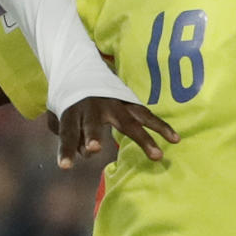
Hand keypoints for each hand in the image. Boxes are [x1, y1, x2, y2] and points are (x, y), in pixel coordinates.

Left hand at [57, 94, 177, 168]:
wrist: (82, 69)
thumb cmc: (70, 104)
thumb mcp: (61, 118)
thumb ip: (71, 139)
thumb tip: (88, 152)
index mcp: (71, 111)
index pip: (67, 134)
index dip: (66, 150)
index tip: (64, 166)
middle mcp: (92, 106)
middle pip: (93, 124)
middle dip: (93, 136)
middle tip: (94, 148)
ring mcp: (112, 103)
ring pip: (129, 122)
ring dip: (143, 139)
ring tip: (157, 155)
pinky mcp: (129, 102)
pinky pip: (146, 116)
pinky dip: (160, 127)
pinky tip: (174, 138)